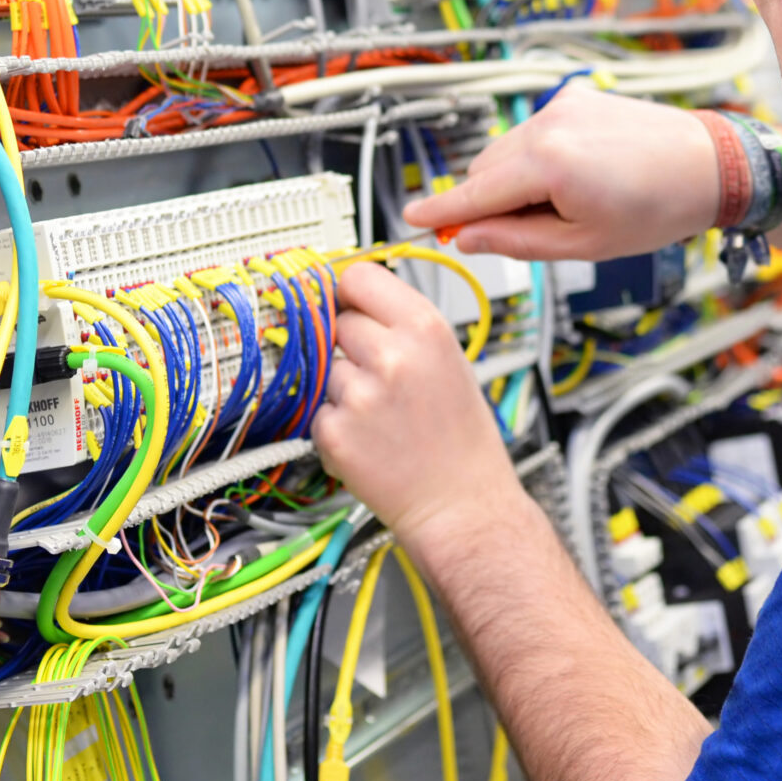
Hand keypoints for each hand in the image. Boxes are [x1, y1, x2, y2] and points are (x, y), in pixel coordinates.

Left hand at [314, 262, 523, 548]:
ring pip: (325, 367)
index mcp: (425, 328)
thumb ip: (401, 323)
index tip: (346, 302)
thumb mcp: (448, 358)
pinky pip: (318, 410)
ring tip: (381, 416)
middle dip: (351, 346)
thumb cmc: (461, 436)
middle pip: (336, 321)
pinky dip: (335, 425)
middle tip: (381, 378)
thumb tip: (349, 296)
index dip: (349, 291)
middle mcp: (392, 356)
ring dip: (343, 388)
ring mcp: (360, 395)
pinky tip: (369, 441)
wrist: (463, 504)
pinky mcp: (335, 433)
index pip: (358, 275)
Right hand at [400, 87, 717, 260]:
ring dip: (516, 180)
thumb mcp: (583, 244)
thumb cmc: (659, 207)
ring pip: (508, 150)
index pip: (475, 191)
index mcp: (549, 163)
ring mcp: (563, 105)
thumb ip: (517, 241)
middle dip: (490, 201)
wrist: (711, 164)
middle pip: (485, 169)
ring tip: (569, 204)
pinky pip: (535, 132)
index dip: (441, 210)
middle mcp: (549, 124)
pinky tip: (579, 177)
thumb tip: (469, 237)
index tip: (411, 218)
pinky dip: (539, 158)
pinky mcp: (576, 97)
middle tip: (524, 232)